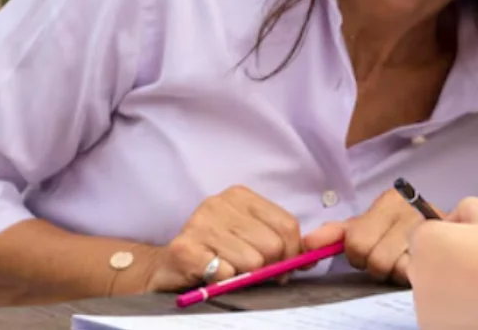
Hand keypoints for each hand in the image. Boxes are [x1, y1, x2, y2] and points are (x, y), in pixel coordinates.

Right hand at [142, 185, 301, 292]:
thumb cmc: (215, 253)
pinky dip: (224, 281)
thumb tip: (310, 258)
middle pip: (273, 245)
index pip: (287, 224)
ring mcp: (200, 223)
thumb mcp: (249, 238)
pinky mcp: (185, 249)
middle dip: (269, 267)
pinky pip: (225, 273)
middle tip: (254, 273)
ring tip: (228, 270)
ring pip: (252, 262)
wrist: (167, 267)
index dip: (292, 252)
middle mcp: (219, 203)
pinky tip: (211, 275)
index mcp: (240, 196)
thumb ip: (280, 242)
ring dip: (244, 275)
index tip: (283, 266)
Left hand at [302, 187, 442, 285]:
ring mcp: (431, 229)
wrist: (448, 230)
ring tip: (402, 260)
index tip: (368, 249)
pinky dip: (412, 275)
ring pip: (396, 270)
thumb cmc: (400, 230)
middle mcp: (411, 210)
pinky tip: (416, 264)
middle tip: (386, 256)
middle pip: (375, 259)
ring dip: (396, 271)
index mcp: (390, 201)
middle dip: (377, 265)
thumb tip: (308, 243)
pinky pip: (416, 274)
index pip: (357, 243)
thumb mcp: (367, 225)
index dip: (357, 254)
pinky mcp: (445, 247)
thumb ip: (336, 233)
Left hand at [407, 197, 477, 329]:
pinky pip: (436, 313)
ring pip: (428, 290)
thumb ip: (463, 208)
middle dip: (439, 261)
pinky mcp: (431, 327)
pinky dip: (450, 311)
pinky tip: (476, 306)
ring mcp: (422, 305)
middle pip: (420, 262)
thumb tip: (452, 220)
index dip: (440, 234)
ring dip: (444, 287)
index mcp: (426, 241)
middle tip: (472, 265)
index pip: (419, 233)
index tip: (462, 242)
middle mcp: (417, 273)